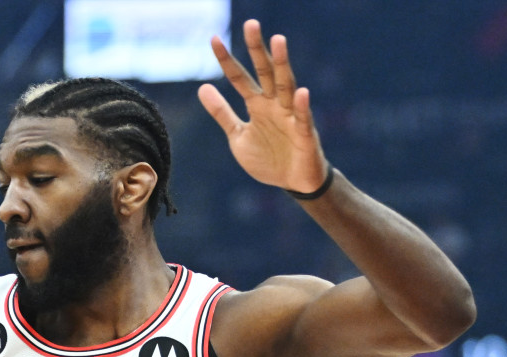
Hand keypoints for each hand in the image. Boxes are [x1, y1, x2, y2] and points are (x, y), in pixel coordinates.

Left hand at [197, 19, 328, 192]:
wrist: (292, 183)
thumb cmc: (268, 157)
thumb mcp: (237, 136)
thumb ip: (222, 112)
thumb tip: (202, 87)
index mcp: (257, 105)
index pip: (239, 78)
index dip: (226, 60)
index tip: (213, 39)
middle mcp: (274, 105)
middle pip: (265, 72)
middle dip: (257, 49)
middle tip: (250, 24)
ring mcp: (291, 117)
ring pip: (287, 87)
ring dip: (283, 64)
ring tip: (278, 40)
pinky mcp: (304, 135)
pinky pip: (303, 119)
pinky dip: (302, 107)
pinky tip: (301, 93)